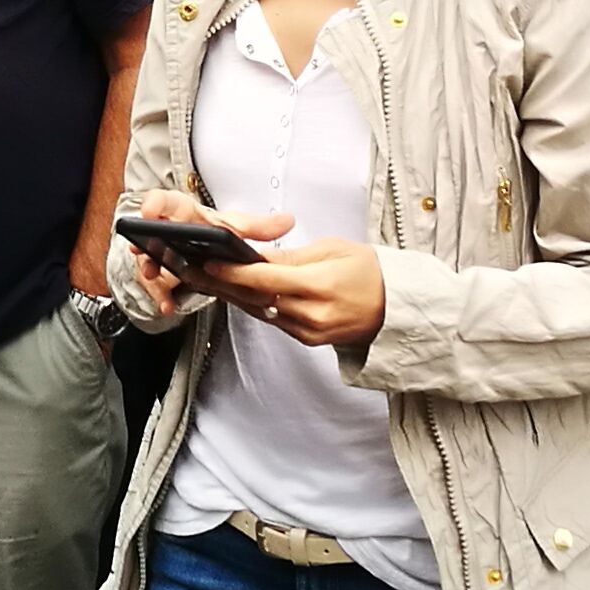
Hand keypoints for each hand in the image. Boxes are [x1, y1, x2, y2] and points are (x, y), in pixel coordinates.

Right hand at [115, 191, 275, 313]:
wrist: (196, 241)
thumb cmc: (211, 229)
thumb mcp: (236, 226)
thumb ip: (259, 227)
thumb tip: (287, 221)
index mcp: (186, 214)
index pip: (166, 201)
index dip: (155, 204)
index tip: (149, 211)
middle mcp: (168, 230)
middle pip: (151, 231)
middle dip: (144, 238)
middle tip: (141, 247)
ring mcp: (159, 252)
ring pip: (148, 257)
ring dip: (148, 267)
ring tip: (153, 274)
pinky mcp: (159, 273)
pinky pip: (155, 284)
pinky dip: (160, 295)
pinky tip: (166, 305)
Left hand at [211, 235, 388, 349]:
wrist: (397, 308)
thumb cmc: (371, 272)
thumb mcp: (333, 249)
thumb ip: (291, 256)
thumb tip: (255, 255)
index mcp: (319, 286)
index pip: (264, 280)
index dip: (232, 273)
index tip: (208, 262)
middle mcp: (311, 314)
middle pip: (254, 299)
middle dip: (221, 284)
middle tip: (192, 269)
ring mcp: (308, 331)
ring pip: (260, 312)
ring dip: (232, 296)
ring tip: (205, 279)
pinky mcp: (307, 340)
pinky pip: (273, 321)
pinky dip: (254, 306)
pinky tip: (236, 294)